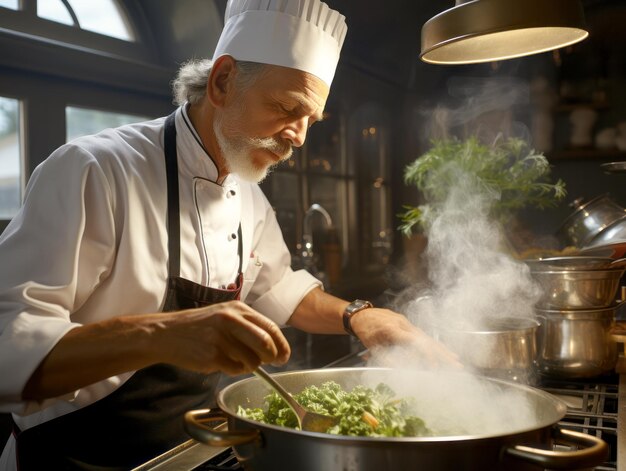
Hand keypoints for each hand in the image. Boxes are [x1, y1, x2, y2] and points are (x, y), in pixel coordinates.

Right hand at [153, 301, 290, 375]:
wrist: (168, 333)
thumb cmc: (200, 327)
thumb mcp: (225, 315)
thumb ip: (248, 326)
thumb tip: (274, 349)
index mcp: (238, 309)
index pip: (271, 327)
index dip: (282, 345)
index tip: (285, 356)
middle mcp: (231, 320)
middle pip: (266, 344)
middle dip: (272, 357)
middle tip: (270, 363)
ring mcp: (221, 338)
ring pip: (252, 361)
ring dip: (249, 366)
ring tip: (236, 360)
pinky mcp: (212, 355)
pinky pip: (236, 370)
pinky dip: (234, 370)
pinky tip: (223, 362)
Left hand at [350, 308, 461, 369]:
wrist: (360, 314)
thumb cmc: (364, 331)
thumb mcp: (372, 347)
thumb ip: (387, 360)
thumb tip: (402, 372)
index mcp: (393, 328)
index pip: (415, 342)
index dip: (427, 355)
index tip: (434, 368)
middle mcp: (403, 324)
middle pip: (426, 339)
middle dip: (442, 353)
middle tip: (456, 364)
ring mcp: (406, 323)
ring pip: (427, 337)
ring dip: (441, 349)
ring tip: (455, 359)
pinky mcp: (407, 324)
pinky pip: (423, 335)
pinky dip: (433, 344)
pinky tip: (442, 350)